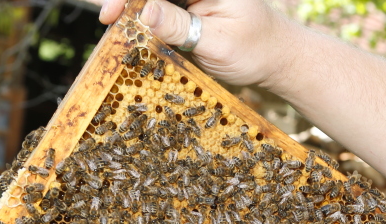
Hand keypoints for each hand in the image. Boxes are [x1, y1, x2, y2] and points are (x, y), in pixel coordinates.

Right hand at [90, 0, 301, 89]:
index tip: (113, 13)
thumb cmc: (255, 50)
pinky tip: (131, 27)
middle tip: (108, 19)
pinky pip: (159, 6)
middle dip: (128, 2)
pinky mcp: (188, 4)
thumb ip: (181, 27)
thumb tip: (144, 12)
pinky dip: (144, 17)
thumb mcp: (217, 42)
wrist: (277, 57)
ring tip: (114, 23)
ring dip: (133, 9)